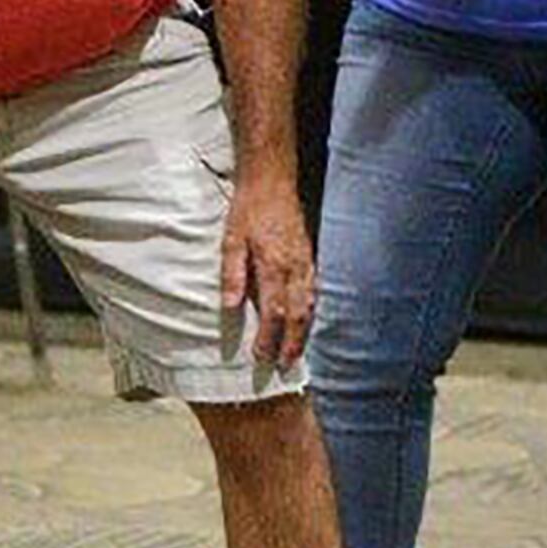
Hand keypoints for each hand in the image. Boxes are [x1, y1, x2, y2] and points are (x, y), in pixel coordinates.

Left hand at [220, 170, 313, 366]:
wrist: (274, 180)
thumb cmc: (249, 208)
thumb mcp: (231, 238)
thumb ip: (232, 274)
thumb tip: (229, 308)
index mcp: (274, 266)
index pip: (274, 313)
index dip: (269, 338)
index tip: (260, 357)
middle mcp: (295, 268)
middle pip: (298, 316)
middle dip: (292, 344)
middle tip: (285, 366)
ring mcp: (307, 262)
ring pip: (311, 305)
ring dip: (305, 332)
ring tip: (297, 352)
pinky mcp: (312, 255)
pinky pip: (317, 291)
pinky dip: (313, 311)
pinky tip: (308, 321)